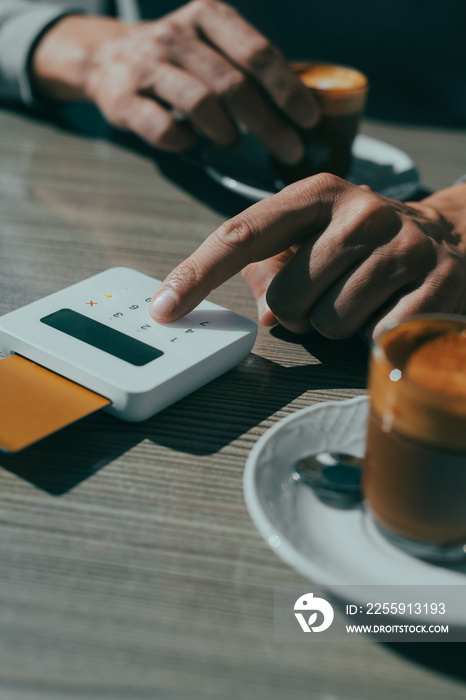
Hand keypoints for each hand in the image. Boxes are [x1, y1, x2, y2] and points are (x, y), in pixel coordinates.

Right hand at [31, 0, 317, 161]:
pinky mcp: (123, 97)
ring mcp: (147, 65)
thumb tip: (300, 108)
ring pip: (200, 104)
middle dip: (269, 125)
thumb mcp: (212, 43)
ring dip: (226, 132)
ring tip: (232, 142)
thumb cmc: (177, 59)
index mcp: (208, 14)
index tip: (309, 119)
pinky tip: (192, 143)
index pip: (257, 53)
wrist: (106, 58)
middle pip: (234, 85)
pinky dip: (185, 142)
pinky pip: (164, 128)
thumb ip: (247, 65)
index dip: (288, 89)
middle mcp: (177, 34)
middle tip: (291, 151)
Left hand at [148, 175, 465, 338]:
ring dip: (337, 325)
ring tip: (365, 297)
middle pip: (285, 299)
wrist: (456, 237)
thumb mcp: (316, 237)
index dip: (196, 275)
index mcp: (316, 193)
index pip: (241, 235)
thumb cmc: (368, 244)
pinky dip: (373, 334)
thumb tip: (260, 312)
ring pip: (327, 323)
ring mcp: (402, 244)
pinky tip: (393, 307)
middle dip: (298, 313)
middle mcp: (359, 210)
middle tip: (331, 292)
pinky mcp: (437, 281)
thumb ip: (271, 267)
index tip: (163, 309)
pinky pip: (372, 335)